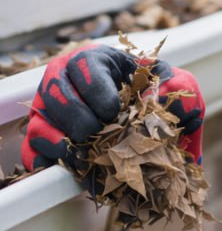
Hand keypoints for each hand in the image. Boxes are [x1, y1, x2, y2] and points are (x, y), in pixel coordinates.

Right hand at [22, 44, 205, 173]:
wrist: (161, 140)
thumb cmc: (165, 103)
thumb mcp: (180, 88)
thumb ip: (177, 86)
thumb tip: (152, 99)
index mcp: (98, 62)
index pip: (83, 64)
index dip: (95, 88)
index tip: (112, 110)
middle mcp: (67, 83)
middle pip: (54, 91)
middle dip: (77, 116)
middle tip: (98, 133)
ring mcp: (53, 113)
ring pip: (39, 122)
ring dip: (61, 142)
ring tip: (85, 155)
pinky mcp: (48, 142)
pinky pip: (33, 151)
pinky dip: (47, 161)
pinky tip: (70, 168)